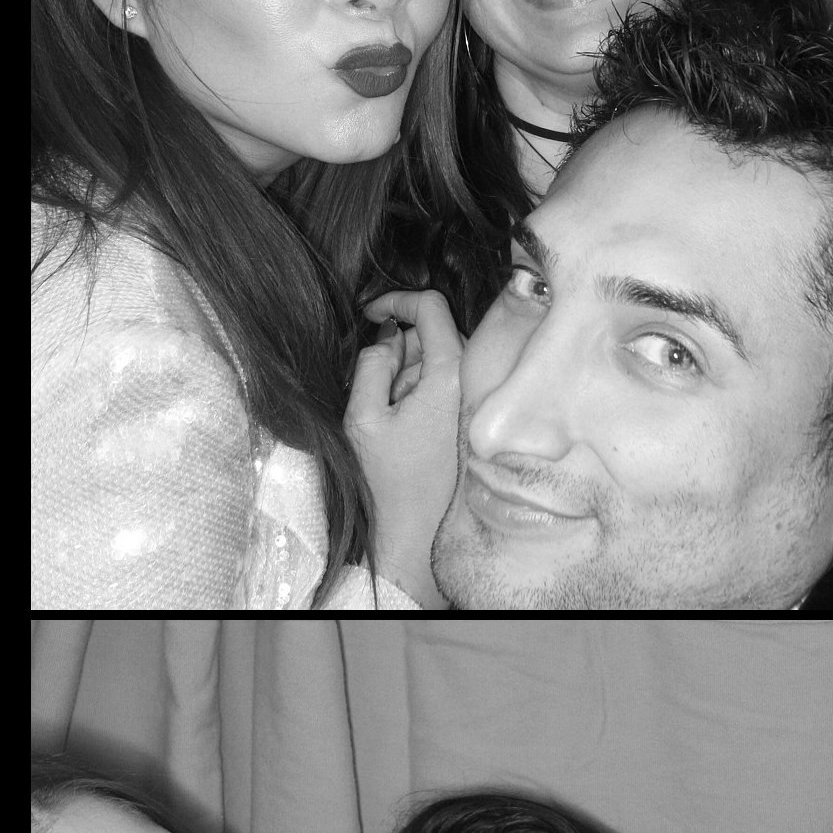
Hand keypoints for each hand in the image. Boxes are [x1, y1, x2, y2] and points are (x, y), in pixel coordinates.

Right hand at [347, 291, 461, 601]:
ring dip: (406, 369)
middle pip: (434, 332)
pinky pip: (441, 384)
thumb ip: (371, 364)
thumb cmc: (386, 480)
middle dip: (399, 344)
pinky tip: (402, 424)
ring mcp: (470, 400)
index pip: (432, 306)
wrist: (412, 532)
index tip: (370, 314)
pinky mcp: (464, 417)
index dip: (397, 300)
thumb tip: (384, 338)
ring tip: (387, 411)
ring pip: (436, 358)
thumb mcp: (363, 416)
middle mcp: (469, 382)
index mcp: (448, 375)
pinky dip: (416, 388)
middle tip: (373, 379)